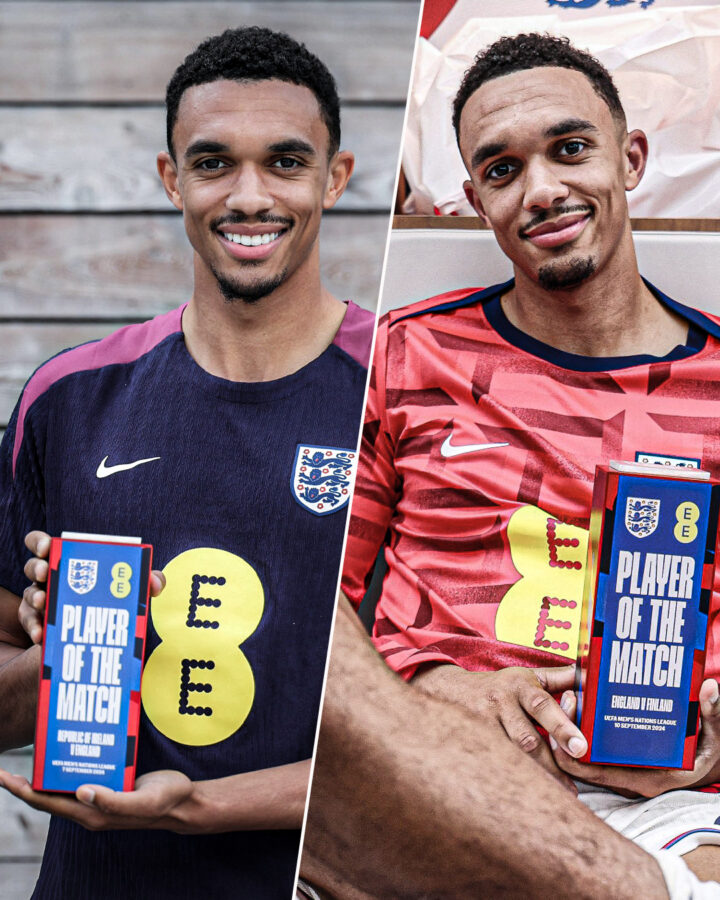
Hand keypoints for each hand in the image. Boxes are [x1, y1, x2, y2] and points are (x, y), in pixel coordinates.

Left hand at [0, 768, 193, 830]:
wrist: (184, 800)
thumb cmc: (165, 801)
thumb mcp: (143, 801)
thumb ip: (113, 801)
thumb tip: (81, 792)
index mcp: (91, 814)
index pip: (45, 802)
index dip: (21, 790)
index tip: (2, 775)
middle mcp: (88, 807)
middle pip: (46, 794)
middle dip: (23, 781)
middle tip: (4, 763)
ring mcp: (97, 797)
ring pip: (61, 784)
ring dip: (44, 771)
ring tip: (31, 751)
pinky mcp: (108, 785)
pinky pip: (81, 774)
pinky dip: (68, 762)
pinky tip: (67, 747)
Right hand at [19, 531, 165, 644]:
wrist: (98, 637)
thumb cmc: (112, 601)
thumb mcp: (130, 591)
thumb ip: (146, 582)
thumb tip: (156, 583)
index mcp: (69, 561)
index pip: (43, 544)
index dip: (39, 541)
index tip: (47, 547)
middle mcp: (50, 578)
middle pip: (34, 567)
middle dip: (37, 567)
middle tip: (45, 572)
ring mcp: (41, 600)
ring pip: (30, 595)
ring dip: (35, 597)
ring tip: (44, 602)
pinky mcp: (38, 623)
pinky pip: (31, 624)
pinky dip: (35, 628)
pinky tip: (42, 635)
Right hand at [413, 664, 586, 791]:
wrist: (450, 689)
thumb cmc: (500, 686)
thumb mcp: (527, 676)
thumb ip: (560, 678)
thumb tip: (591, 675)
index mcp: (520, 686)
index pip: (543, 706)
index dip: (562, 726)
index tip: (581, 748)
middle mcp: (501, 704)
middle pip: (527, 738)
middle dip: (551, 764)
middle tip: (573, 789)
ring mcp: (483, 724)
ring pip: (511, 756)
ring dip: (536, 778)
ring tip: (557, 798)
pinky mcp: (472, 741)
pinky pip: (495, 763)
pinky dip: (512, 779)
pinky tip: (527, 796)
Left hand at [552, 679, 719, 797]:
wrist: (707, 765)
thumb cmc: (708, 752)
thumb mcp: (713, 735)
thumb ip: (712, 713)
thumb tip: (711, 688)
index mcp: (649, 779)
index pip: (599, 773)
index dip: (576, 753)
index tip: (567, 722)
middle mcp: (631, 780)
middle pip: (585, 766)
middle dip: (568, 735)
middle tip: (566, 698)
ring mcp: (623, 774)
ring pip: (584, 759)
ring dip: (572, 731)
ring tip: (568, 696)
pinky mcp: (620, 764)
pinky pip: (592, 754)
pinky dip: (581, 733)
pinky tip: (577, 706)